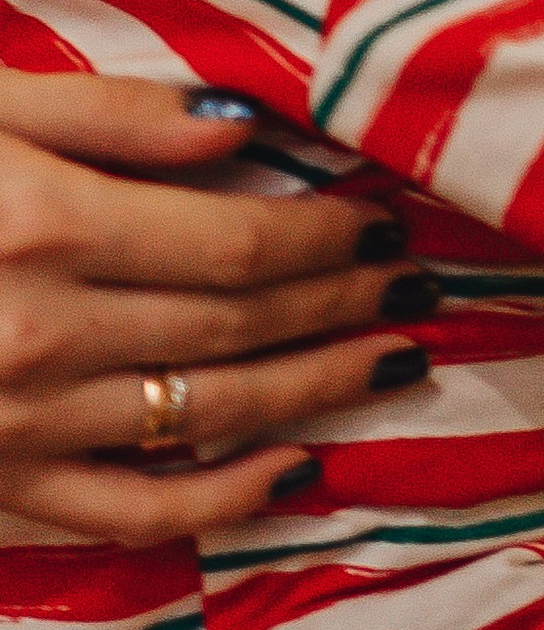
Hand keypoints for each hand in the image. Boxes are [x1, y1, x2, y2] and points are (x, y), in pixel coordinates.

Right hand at [0, 73, 430, 540]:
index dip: (327, 235)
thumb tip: (244, 128)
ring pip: (210, 418)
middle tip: (419, 285)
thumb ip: (106, 115)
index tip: (385, 217)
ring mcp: (18, 426)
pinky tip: (296, 472)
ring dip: (319, 392)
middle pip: (241, 330)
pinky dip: (226, 500)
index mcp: (39, 224)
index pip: (238, 241)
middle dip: (344, 306)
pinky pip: (133, 514)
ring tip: (392, 361)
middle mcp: (41, 335)